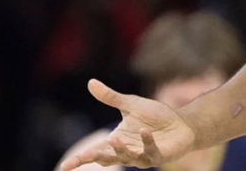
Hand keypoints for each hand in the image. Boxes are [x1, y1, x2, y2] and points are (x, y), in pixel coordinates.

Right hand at [59, 79, 195, 169]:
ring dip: (121, 150)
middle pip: (108, 158)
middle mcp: (127, 152)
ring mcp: (143, 156)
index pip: (95, 151)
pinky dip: (147, 142)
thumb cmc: (155, 116)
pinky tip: (145, 131)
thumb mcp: (130, 104)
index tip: (64, 167)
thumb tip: (90, 82)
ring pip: (128, 158)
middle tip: (85, 155)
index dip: (80, 159)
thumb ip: (110, 97)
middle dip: (96, 158)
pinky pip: (151, 151)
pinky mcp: (159, 155)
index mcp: (117, 142)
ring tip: (114, 139)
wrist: (181, 123)